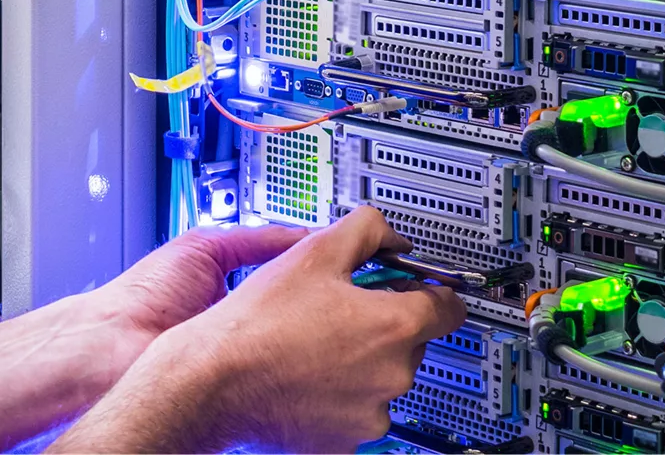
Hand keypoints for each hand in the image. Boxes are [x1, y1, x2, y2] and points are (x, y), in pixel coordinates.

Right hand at [56, 206, 466, 452]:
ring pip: (382, 377)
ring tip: (315, 342)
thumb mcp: (315, 250)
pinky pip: (355, 411)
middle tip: (343, 308)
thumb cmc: (259, 323)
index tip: (417, 285)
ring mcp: (369, 415)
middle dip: (385, 323)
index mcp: (395, 327)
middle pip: (413, 341)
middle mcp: (393, 375)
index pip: (449, 306)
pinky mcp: (343, 443)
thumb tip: (389, 234)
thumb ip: (367, 230)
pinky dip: (338, 395)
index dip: (432, 288)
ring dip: (361, 360)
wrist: (214, 382)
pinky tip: (306, 374)